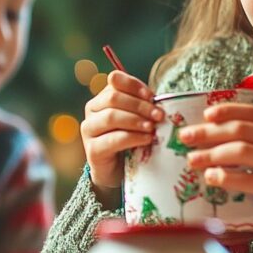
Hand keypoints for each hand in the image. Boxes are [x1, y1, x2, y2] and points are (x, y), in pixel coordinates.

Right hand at [81, 70, 164, 198]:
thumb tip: (162, 100)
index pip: (115, 81)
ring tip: (153, 127)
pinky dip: (132, 137)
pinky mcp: (92, 150)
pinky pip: (113, 139)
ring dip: (136, 120)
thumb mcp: (138, 119)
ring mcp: (89, 130)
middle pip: (114, 98)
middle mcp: (92, 110)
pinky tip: (147, 139)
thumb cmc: (130, 140)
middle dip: (140, 105)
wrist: (117, 171)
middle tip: (159, 115)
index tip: (152, 96)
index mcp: (103, 97)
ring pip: (111, 117)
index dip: (134, 85)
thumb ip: (144, 106)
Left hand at [179, 103, 252, 240]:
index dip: (225, 111)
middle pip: (239, 130)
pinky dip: (224, 177)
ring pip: (239, 152)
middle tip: (186, 137)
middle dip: (207, 132)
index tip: (206, 114)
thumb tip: (233, 132)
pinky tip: (211, 178)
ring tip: (192, 160)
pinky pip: (246, 180)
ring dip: (210, 154)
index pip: (251, 112)